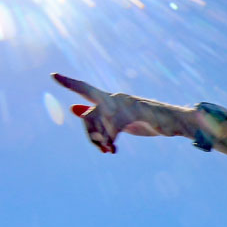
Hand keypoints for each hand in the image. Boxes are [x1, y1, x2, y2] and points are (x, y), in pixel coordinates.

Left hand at [52, 73, 172, 152]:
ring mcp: (124, 104)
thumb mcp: (118, 119)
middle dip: (86, 122)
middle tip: (87, 127)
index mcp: (110, 98)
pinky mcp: (134, 113)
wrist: (173, 120)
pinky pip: (113, 128)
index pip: (85, 89)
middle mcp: (115, 98)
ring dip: (100, 140)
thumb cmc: (145, 120)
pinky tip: (113, 150)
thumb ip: (97, 115)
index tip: (53, 75)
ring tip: (107, 151)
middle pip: (89, 112)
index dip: (69, 83)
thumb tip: (73, 109)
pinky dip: (110, 141)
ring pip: (99, 122)